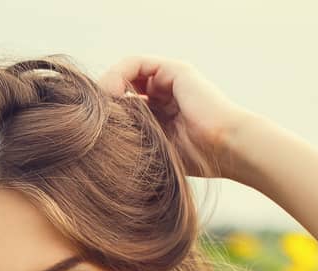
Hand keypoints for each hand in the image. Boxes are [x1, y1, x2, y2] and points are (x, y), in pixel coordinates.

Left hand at [97, 55, 253, 181]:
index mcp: (160, 115)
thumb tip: (95, 143)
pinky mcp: (174, 70)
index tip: (92, 131)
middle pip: (121, 89)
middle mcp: (164, 94)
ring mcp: (170, 81)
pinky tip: (112, 95)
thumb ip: (132, 142)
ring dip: (107, 87)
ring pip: (125, 74)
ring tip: (100, 109)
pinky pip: (136, 63)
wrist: (227, 149)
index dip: (105, 116)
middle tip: (90, 120)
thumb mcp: (153, 151)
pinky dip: (118, 75)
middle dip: (103, 102)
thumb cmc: (197, 160)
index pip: (123, 107)